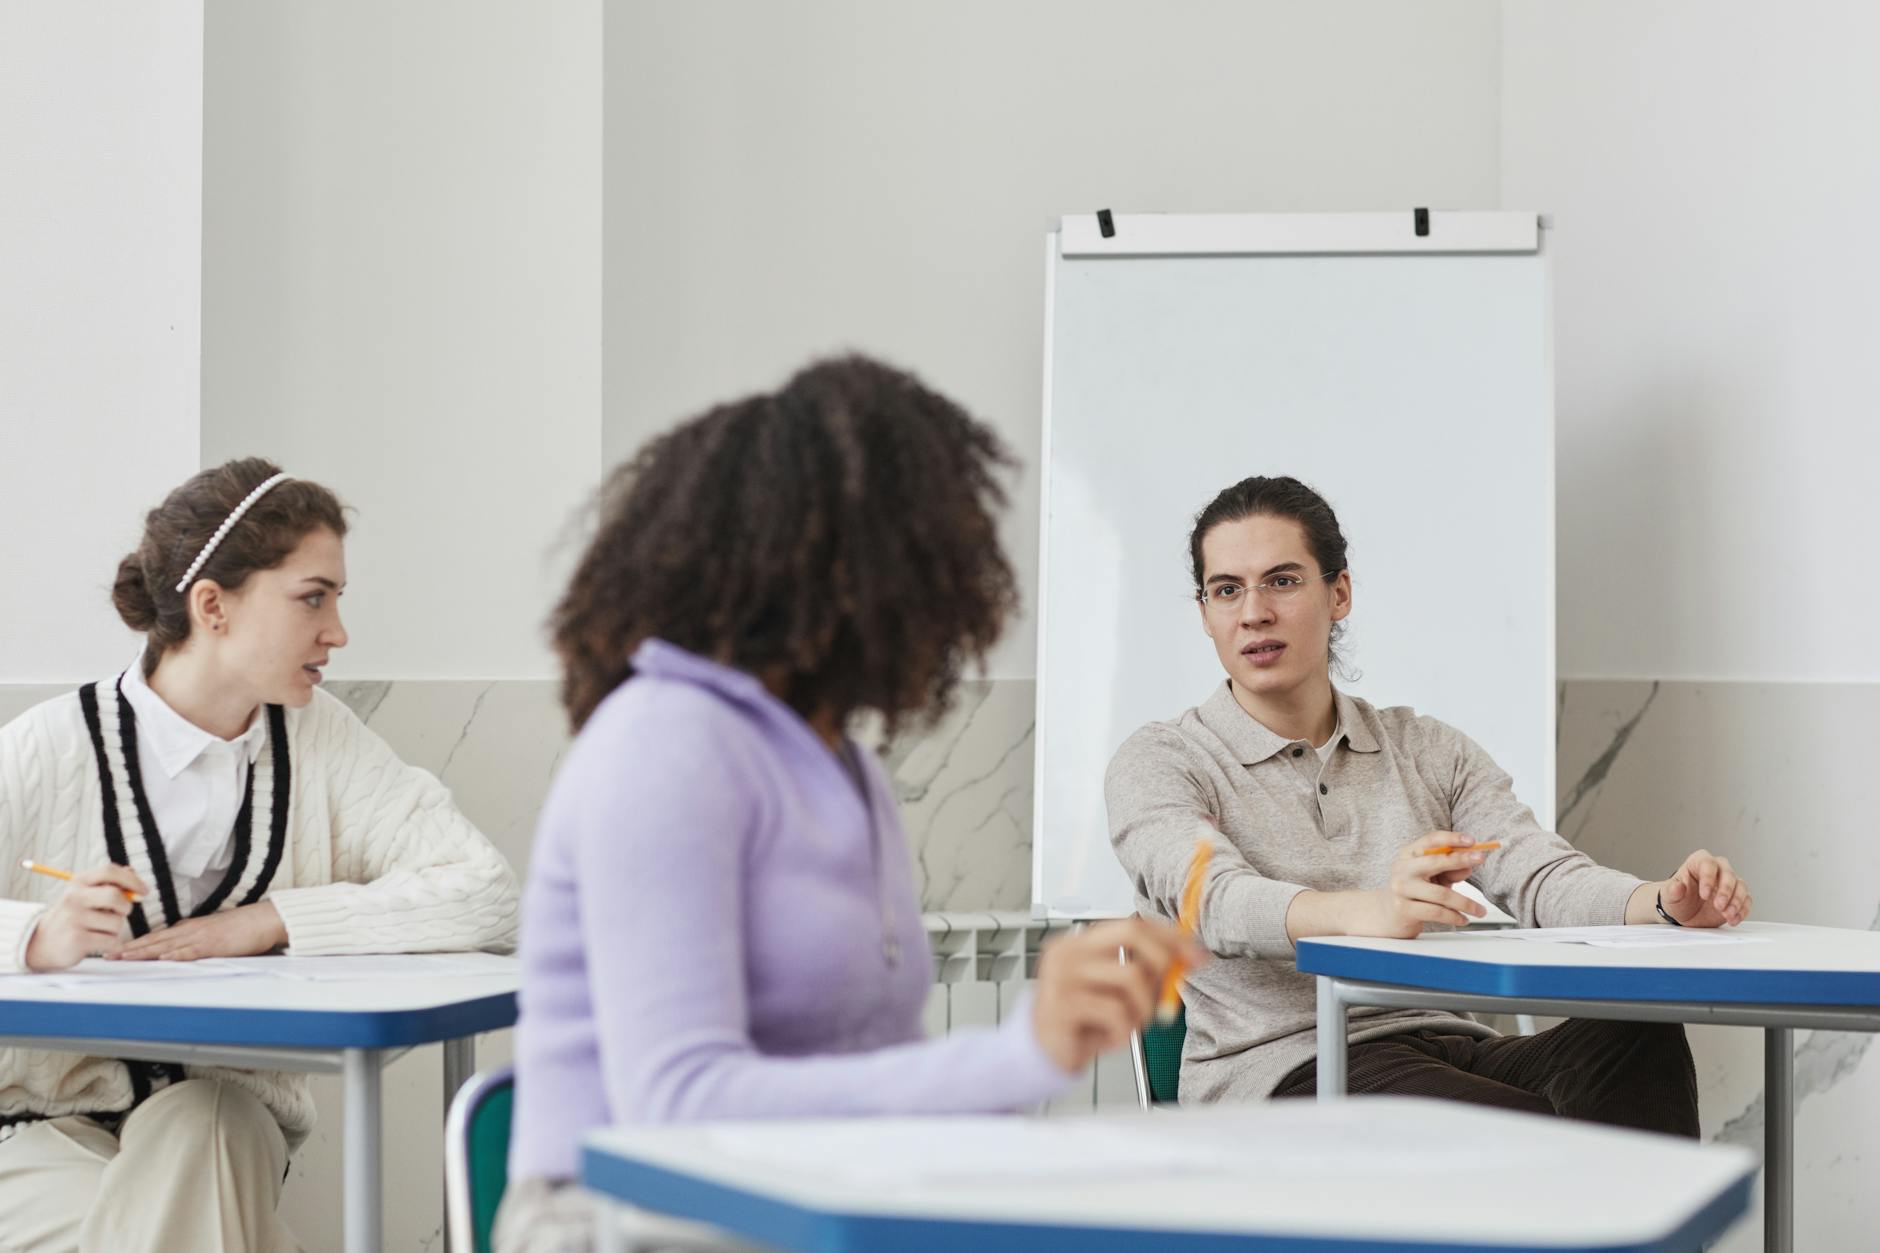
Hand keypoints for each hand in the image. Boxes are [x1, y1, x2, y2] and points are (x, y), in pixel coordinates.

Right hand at [22, 863, 146, 970]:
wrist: (42, 943)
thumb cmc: (73, 916)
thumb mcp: (85, 895)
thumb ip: (110, 884)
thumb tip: (133, 872)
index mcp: (78, 882)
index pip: (109, 871)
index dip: (132, 880)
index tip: (144, 891)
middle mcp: (74, 898)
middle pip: (115, 896)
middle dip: (125, 907)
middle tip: (121, 913)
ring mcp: (74, 919)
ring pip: (117, 922)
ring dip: (115, 929)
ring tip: (98, 930)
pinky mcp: (77, 940)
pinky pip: (112, 940)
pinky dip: (112, 944)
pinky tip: (97, 942)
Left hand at [112, 901, 287, 961]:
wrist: (265, 919)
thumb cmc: (243, 926)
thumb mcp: (213, 931)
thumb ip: (194, 937)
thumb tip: (178, 947)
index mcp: (189, 928)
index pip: (156, 937)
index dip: (135, 944)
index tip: (116, 950)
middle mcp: (190, 930)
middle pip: (154, 941)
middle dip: (130, 948)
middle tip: (107, 955)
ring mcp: (201, 937)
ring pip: (167, 945)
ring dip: (144, 952)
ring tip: (124, 957)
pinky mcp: (215, 944)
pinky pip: (192, 951)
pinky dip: (177, 955)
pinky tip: (163, 958)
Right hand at [1031, 917, 1208, 1074]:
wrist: (1041, 1055)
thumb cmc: (1081, 1024)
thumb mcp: (1117, 993)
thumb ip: (1145, 972)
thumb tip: (1186, 959)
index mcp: (1081, 943)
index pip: (1133, 924)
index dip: (1170, 937)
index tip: (1195, 954)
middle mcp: (1069, 951)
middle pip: (1131, 933)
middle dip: (1162, 960)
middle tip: (1166, 992)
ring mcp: (1062, 974)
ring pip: (1131, 977)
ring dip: (1142, 1009)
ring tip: (1128, 1025)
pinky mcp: (1062, 1003)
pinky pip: (1116, 1012)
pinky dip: (1123, 1032)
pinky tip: (1110, 1038)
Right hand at [1357, 831, 1490, 938]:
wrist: (1388, 914)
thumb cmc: (1416, 891)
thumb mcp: (1434, 876)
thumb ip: (1451, 870)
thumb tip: (1469, 865)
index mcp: (1409, 854)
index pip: (1431, 840)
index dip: (1452, 838)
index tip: (1472, 841)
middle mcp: (1402, 868)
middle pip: (1435, 861)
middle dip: (1460, 859)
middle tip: (1481, 859)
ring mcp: (1401, 888)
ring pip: (1441, 894)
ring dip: (1465, 903)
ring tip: (1480, 911)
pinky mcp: (1403, 908)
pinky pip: (1436, 912)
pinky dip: (1454, 916)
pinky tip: (1463, 919)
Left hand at [1658, 849, 1750, 927]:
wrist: (1684, 914)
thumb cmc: (1677, 899)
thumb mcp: (1668, 896)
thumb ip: (1671, 890)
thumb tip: (1677, 886)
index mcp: (1698, 862)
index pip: (1707, 863)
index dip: (1708, 878)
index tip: (1704, 895)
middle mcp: (1716, 870)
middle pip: (1728, 873)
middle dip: (1725, 891)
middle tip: (1719, 906)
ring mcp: (1728, 883)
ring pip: (1740, 886)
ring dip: (1736, 901)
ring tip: (1727, 915)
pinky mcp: (1736, 897)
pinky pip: (1746, 900)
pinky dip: (1742, 910)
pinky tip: (1733, 919)